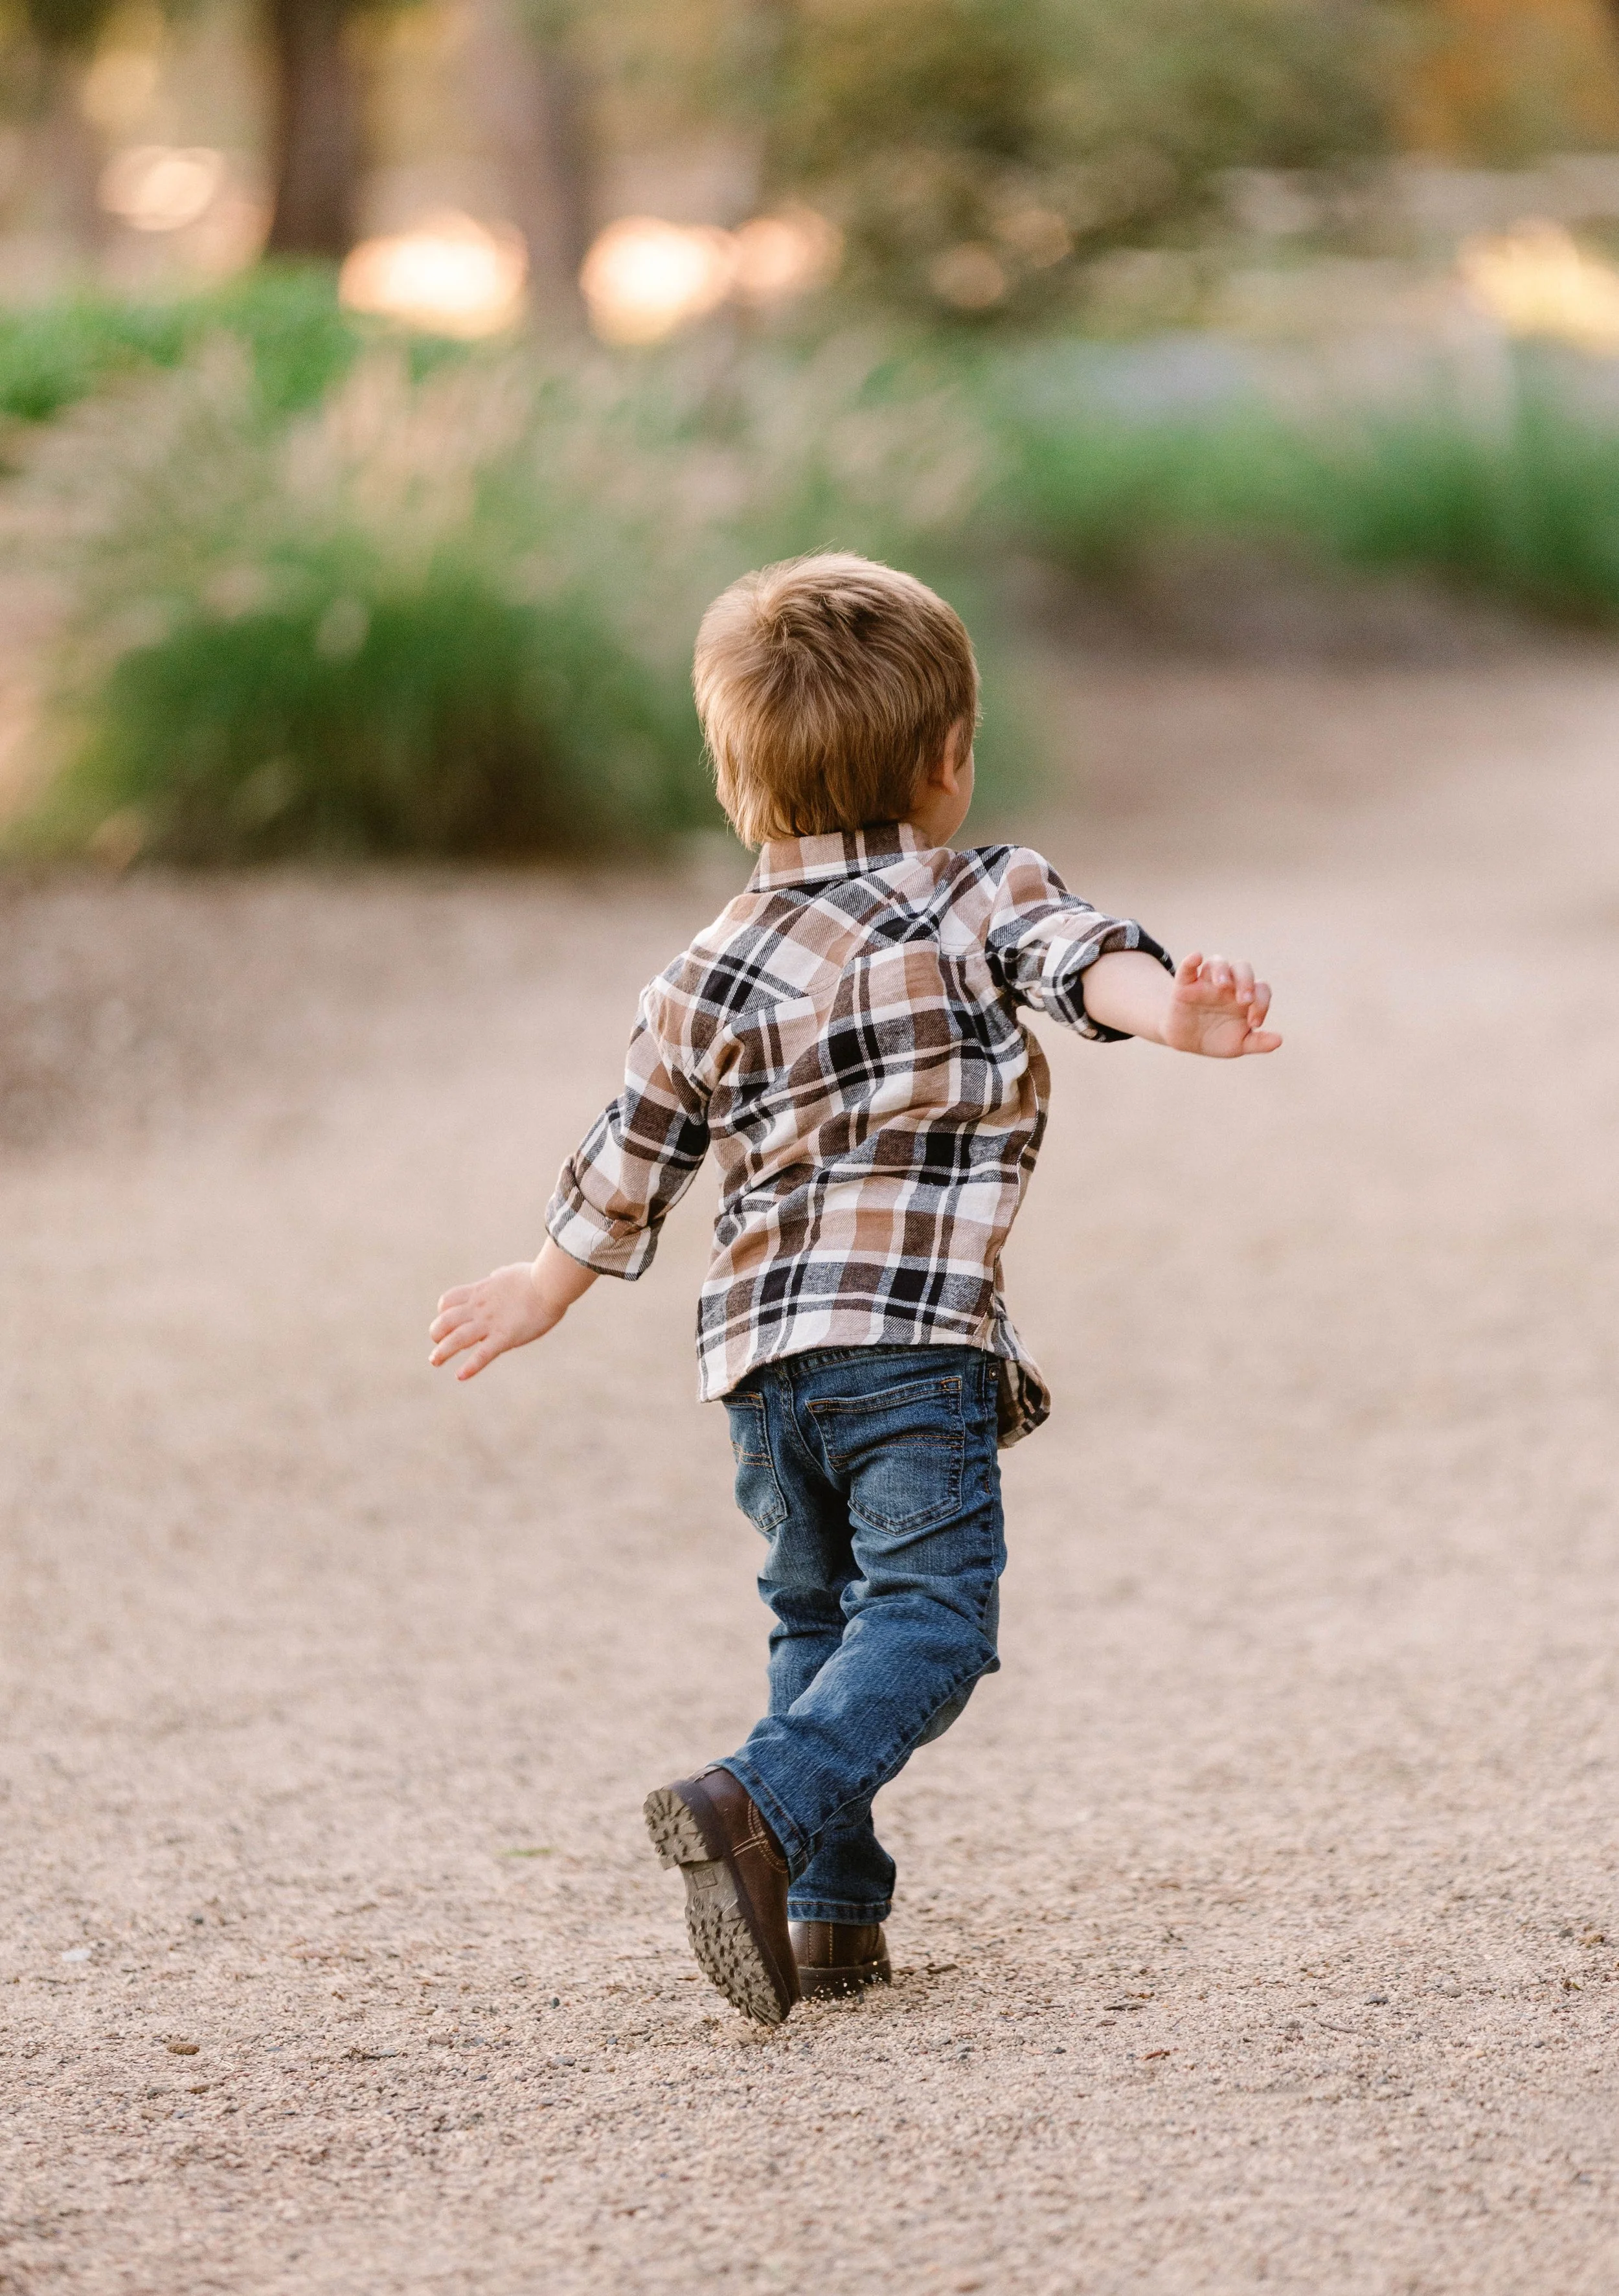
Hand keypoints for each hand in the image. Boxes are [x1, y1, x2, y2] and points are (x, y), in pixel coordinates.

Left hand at [429, 1242, 595, 1380]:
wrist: (550, 1283)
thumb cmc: (536, 1276)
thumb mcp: (511, 1272)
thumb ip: (500, 1277)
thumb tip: (497, 1275)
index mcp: (480, 1291)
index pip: (448, 1301)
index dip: (443, 1311)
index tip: (448, 1320)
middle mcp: (479, 1308)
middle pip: (445, 1320)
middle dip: (436, 1332)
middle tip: (437, 1343)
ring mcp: (490, 1323)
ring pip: (457, 1339)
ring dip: (442, 1352)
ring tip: (434, 1361)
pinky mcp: (504, 1337)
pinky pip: (482, 1354)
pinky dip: (470, 1367)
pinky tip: (460, 1376)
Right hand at [1161, 952, 1280, 1057]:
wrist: (1187, 1042)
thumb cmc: (1217, 1038)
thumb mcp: (1239, 1045)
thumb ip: (1259, 1042)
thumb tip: (1279, 1040)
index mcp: (1245, 996)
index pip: (1261, 989)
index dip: (1262, 1004)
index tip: (1254, 1024)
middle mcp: (1228, 985)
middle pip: (1242, 968)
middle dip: (1246, 982)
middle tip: (1244, 1001)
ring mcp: (1206, 983)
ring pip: (1218, 963)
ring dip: (1222, 970)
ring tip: (1222, 985)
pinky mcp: (1184, 986)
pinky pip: (1187, 968)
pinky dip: (1191, 961)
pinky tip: (1196, 958)